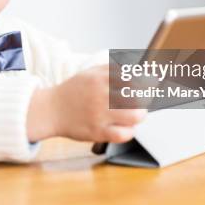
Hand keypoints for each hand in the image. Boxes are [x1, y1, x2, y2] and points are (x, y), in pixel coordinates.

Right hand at [27, 64, 146, 142]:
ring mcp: (98, 114)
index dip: (148, 80)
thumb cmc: (75, 91)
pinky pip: (123, 134)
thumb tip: (140, 70)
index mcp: (99, 77)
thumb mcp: (91, 72)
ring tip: (136, 114)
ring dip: (140, 115)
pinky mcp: (96, 132)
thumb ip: (113, 69)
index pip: (133, 76)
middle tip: (143, 100)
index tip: (153, 83)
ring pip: (134, 116)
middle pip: (137, 95)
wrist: (50, 110)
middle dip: (146, 98)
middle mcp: (100, 94)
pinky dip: (129, 131)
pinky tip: (126, 127)